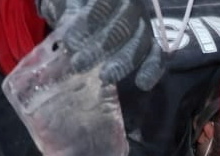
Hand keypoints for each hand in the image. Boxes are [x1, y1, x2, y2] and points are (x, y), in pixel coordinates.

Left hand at [41, 0, 163, 88]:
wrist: (89, 14)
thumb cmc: (75, 6)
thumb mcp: (65, 2)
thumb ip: (63, 9)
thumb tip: (61, 24)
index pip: (103, 3)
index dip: (88, 23)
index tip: (70, 43)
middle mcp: (131, 5)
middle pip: (123, 25)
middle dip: (101, 47)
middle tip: (79, 65)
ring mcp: (143, 24)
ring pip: (141, 41)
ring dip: (123, 61)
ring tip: (104, 78)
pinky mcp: (151, 43)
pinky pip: (158, 54)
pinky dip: (152, 69)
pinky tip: (142, 84)